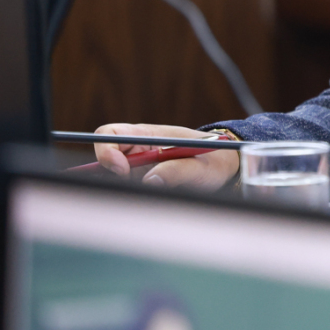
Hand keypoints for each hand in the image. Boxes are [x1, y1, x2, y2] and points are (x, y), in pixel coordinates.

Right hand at [92, 123, 240, 190]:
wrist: (224, 166)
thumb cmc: (213, 161)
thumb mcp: (200, 167)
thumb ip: (176, 171)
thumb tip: (150, 181)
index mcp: (148, 134)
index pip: (110, 134)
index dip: (107, 151)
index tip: (122, 169)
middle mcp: (138, 147)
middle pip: (105, 155)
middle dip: (109, 173)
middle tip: (130, 185)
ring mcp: (139, 164)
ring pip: (113, 175)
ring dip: (123, 185)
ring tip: (155, 188)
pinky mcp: (143, 178)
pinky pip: (127, 185)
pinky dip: (132, 192)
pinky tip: (152, 195)